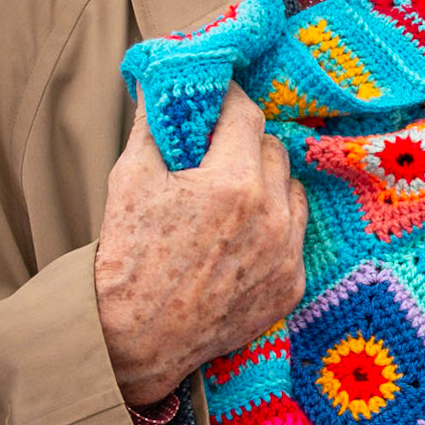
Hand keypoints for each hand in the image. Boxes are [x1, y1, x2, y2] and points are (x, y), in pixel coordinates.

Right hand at [95, 85, 306, 405]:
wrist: (136, 338)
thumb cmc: (129, 258)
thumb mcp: (131, 179)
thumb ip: (153, 126)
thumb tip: (158, 86)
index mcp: (233, 183)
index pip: (247, 115)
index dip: (231, 99)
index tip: (220, 97)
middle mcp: (270, 216)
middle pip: (274, 150)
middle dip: (246, 142)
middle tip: (218, 150)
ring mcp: (286, 254)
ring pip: (293, 192)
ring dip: (268, 184)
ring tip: (232, 195)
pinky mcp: (291, 285)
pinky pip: (295, 237)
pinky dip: (275, 228)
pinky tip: (241, 237)